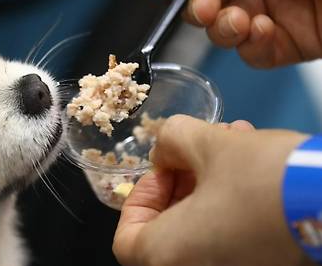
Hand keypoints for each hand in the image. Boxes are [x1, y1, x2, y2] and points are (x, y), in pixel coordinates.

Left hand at [112, 115, 312, 265]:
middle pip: (167, 231)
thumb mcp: (208, 144)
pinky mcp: (262, 265)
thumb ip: (171, 140)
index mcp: (168, 257)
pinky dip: (231, 203)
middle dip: (182, 181)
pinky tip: (252, 162)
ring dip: (210, 183)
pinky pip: (231, 237)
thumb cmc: (267, 181)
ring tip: (233, 141)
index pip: (126, 239)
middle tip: (197, 151)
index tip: (163, 170)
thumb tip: (165, 147)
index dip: (140, 198)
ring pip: (203, 229)